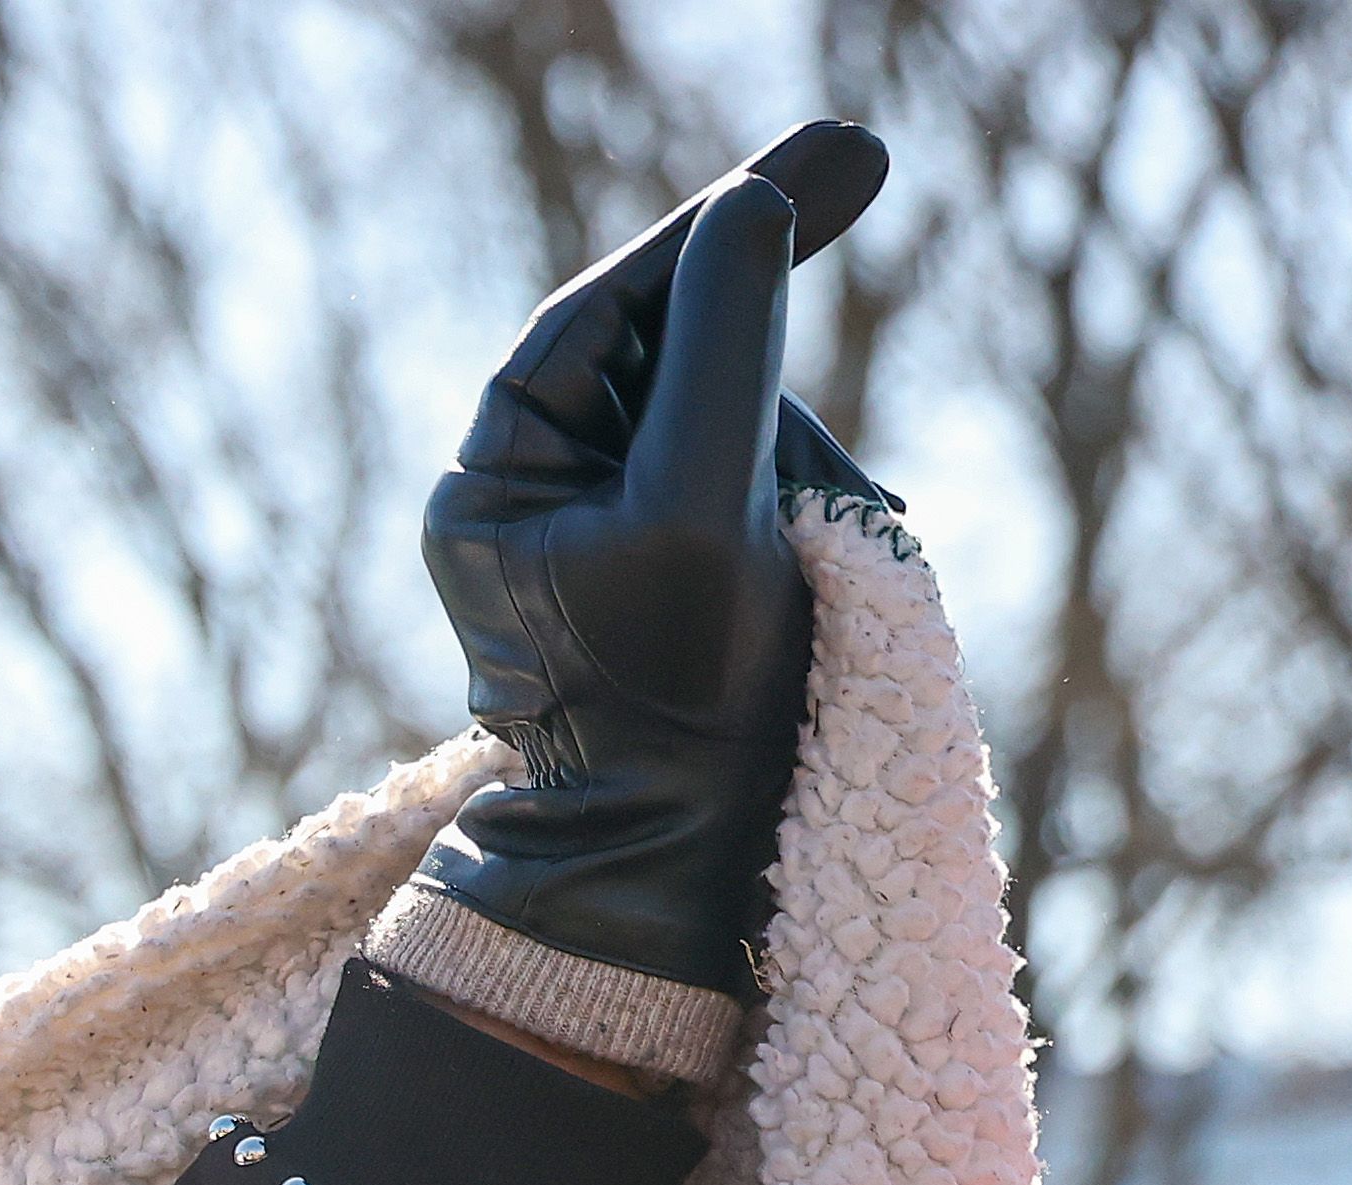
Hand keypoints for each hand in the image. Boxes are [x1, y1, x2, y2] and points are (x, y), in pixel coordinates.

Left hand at [414, 123, 891, 1001]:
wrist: (682, 856)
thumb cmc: (677, 695)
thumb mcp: (701, 502)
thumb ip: (723, 350)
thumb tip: (751, 206)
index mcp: (492, 482)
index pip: (602, 312)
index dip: (711, 232)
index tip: (823, 161)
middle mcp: (525, 498)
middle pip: (661, 350)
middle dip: (760, 329)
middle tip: (859, 176)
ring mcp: (594, 533)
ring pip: (720, 410)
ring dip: (792, 431)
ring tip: (820, 518)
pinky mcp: (664, 570)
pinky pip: (746, 478)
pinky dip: (802, 482)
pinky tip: (831, 532)